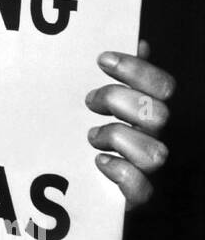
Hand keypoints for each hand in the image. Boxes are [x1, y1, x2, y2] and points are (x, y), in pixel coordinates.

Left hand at [85, 40, 174, 209]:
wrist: (77, 189)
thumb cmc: (94, 137)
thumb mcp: (104, 103)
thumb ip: (124, 77)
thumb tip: (140, 42)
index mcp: (151, 111)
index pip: (162, 86)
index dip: (137, 70)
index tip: (102, 60)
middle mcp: (156, 138)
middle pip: (158, 114)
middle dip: (120, 101)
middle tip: (89, 101)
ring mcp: (149, 169)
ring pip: (154, 152)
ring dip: (118, 138)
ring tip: (92, 136)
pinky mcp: (136, 197)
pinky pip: (142, 188)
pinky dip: (120, 172)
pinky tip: (100, 162)